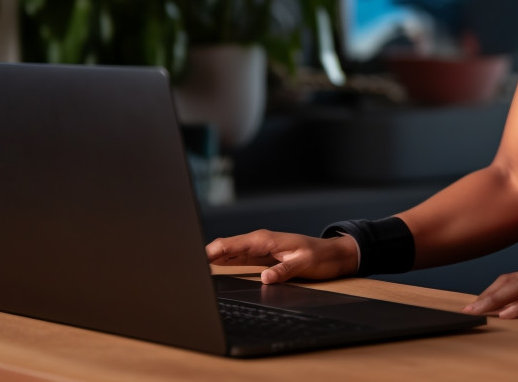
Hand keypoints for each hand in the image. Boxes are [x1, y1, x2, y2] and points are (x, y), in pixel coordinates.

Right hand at [205, 230, 358, 283]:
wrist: (331, 255)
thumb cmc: (319, 256)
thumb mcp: (304, 264)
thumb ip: (284, 270)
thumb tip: (265, 278)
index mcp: (264, 240)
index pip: (230, 244)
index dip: (211, 251)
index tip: (195, 261)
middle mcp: (258, 242)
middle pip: (224, 246)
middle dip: (205, 254)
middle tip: (186, 268)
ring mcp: (258, 249)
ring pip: (228, 251)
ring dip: (212, 257)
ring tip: (192, 269)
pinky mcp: (260, 257)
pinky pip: (237, 257)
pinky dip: (223, 261)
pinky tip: (212, 267)